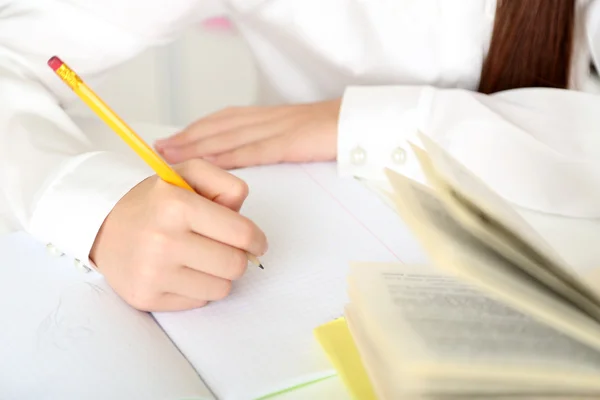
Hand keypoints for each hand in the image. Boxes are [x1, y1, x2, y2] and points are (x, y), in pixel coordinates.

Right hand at [89, 159, 267, 311]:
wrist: (102, 223)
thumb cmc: (155, 200)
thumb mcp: (189, 174)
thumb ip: (226, 185)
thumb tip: (249, 229)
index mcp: (177, 205)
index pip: (242, 234)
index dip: (257, 240)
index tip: (256, 242)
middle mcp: (163, 240)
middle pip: (235, 265)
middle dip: (237, 257)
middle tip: (225, 249)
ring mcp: (152, 273)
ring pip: (221, 288)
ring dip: (218, 275)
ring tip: (200, 258)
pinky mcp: (146, 298)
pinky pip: (198, 302)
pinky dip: (197, 289)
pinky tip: (180, 271)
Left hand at [154, 99, 340, 168]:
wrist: (361, 122)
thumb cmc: (333, 132)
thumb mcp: (297, 135)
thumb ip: (274, 142)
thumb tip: (253, 158)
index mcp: (269, 118)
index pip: (225, 122)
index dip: (196, 130)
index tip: (173, 140)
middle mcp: (266, 119)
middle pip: (219, 127)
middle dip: (187, 139)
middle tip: (160, 150)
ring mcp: (277, 129)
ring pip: (229, 136)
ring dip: (198, 146)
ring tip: (172, 156)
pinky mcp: (289, 142)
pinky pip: (253, 149)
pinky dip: (228, 156)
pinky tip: (209, 163)